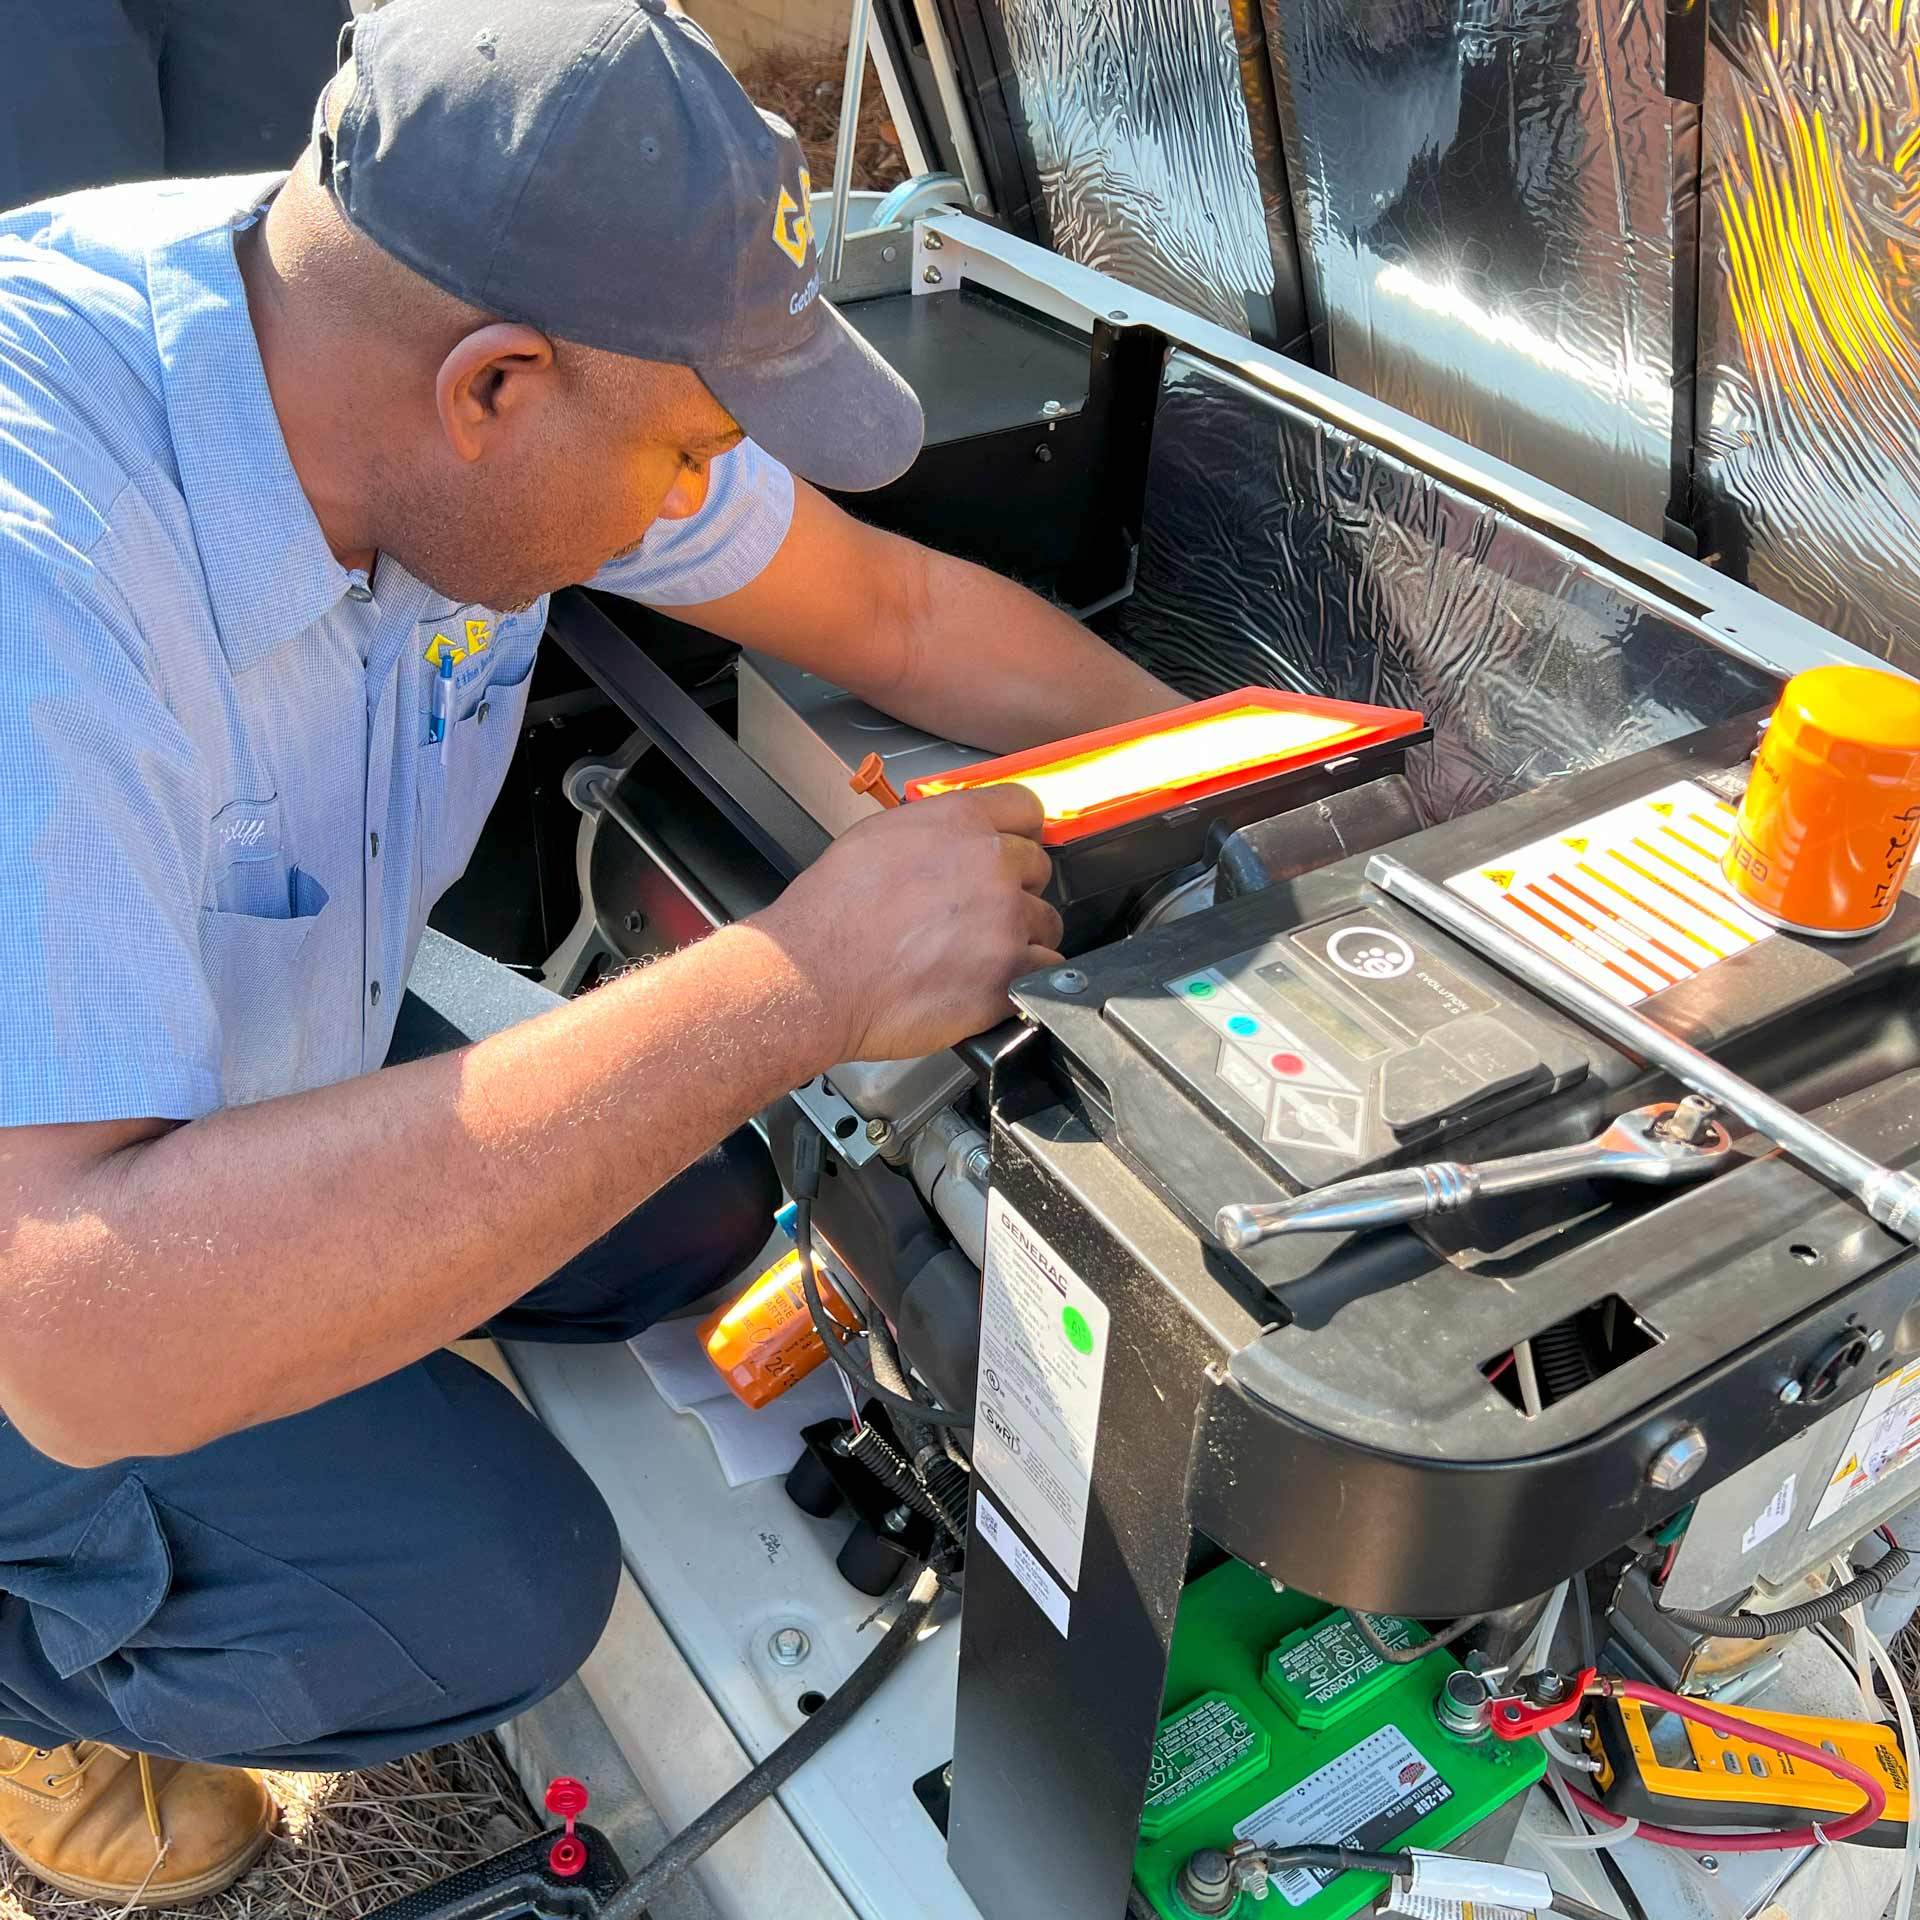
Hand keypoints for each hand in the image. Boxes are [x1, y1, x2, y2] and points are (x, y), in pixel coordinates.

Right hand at [753, 785, 1063, 1061]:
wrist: (814, 976)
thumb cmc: (829, 915)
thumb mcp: (877, 838)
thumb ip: (934, 833)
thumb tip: (955, 843)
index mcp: (959, 821)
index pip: (1027, 807)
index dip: (1021, 834)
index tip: (1013, 853)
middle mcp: (991, 862)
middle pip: (1040, 868)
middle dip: (1015, 891)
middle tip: (977, 917)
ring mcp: (1006, 918)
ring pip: (1046, 923)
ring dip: (1020, 939)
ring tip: (973, 957)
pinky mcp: (1009, 972)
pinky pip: (1044, 969)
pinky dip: (1021, 980)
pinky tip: (983, 984)